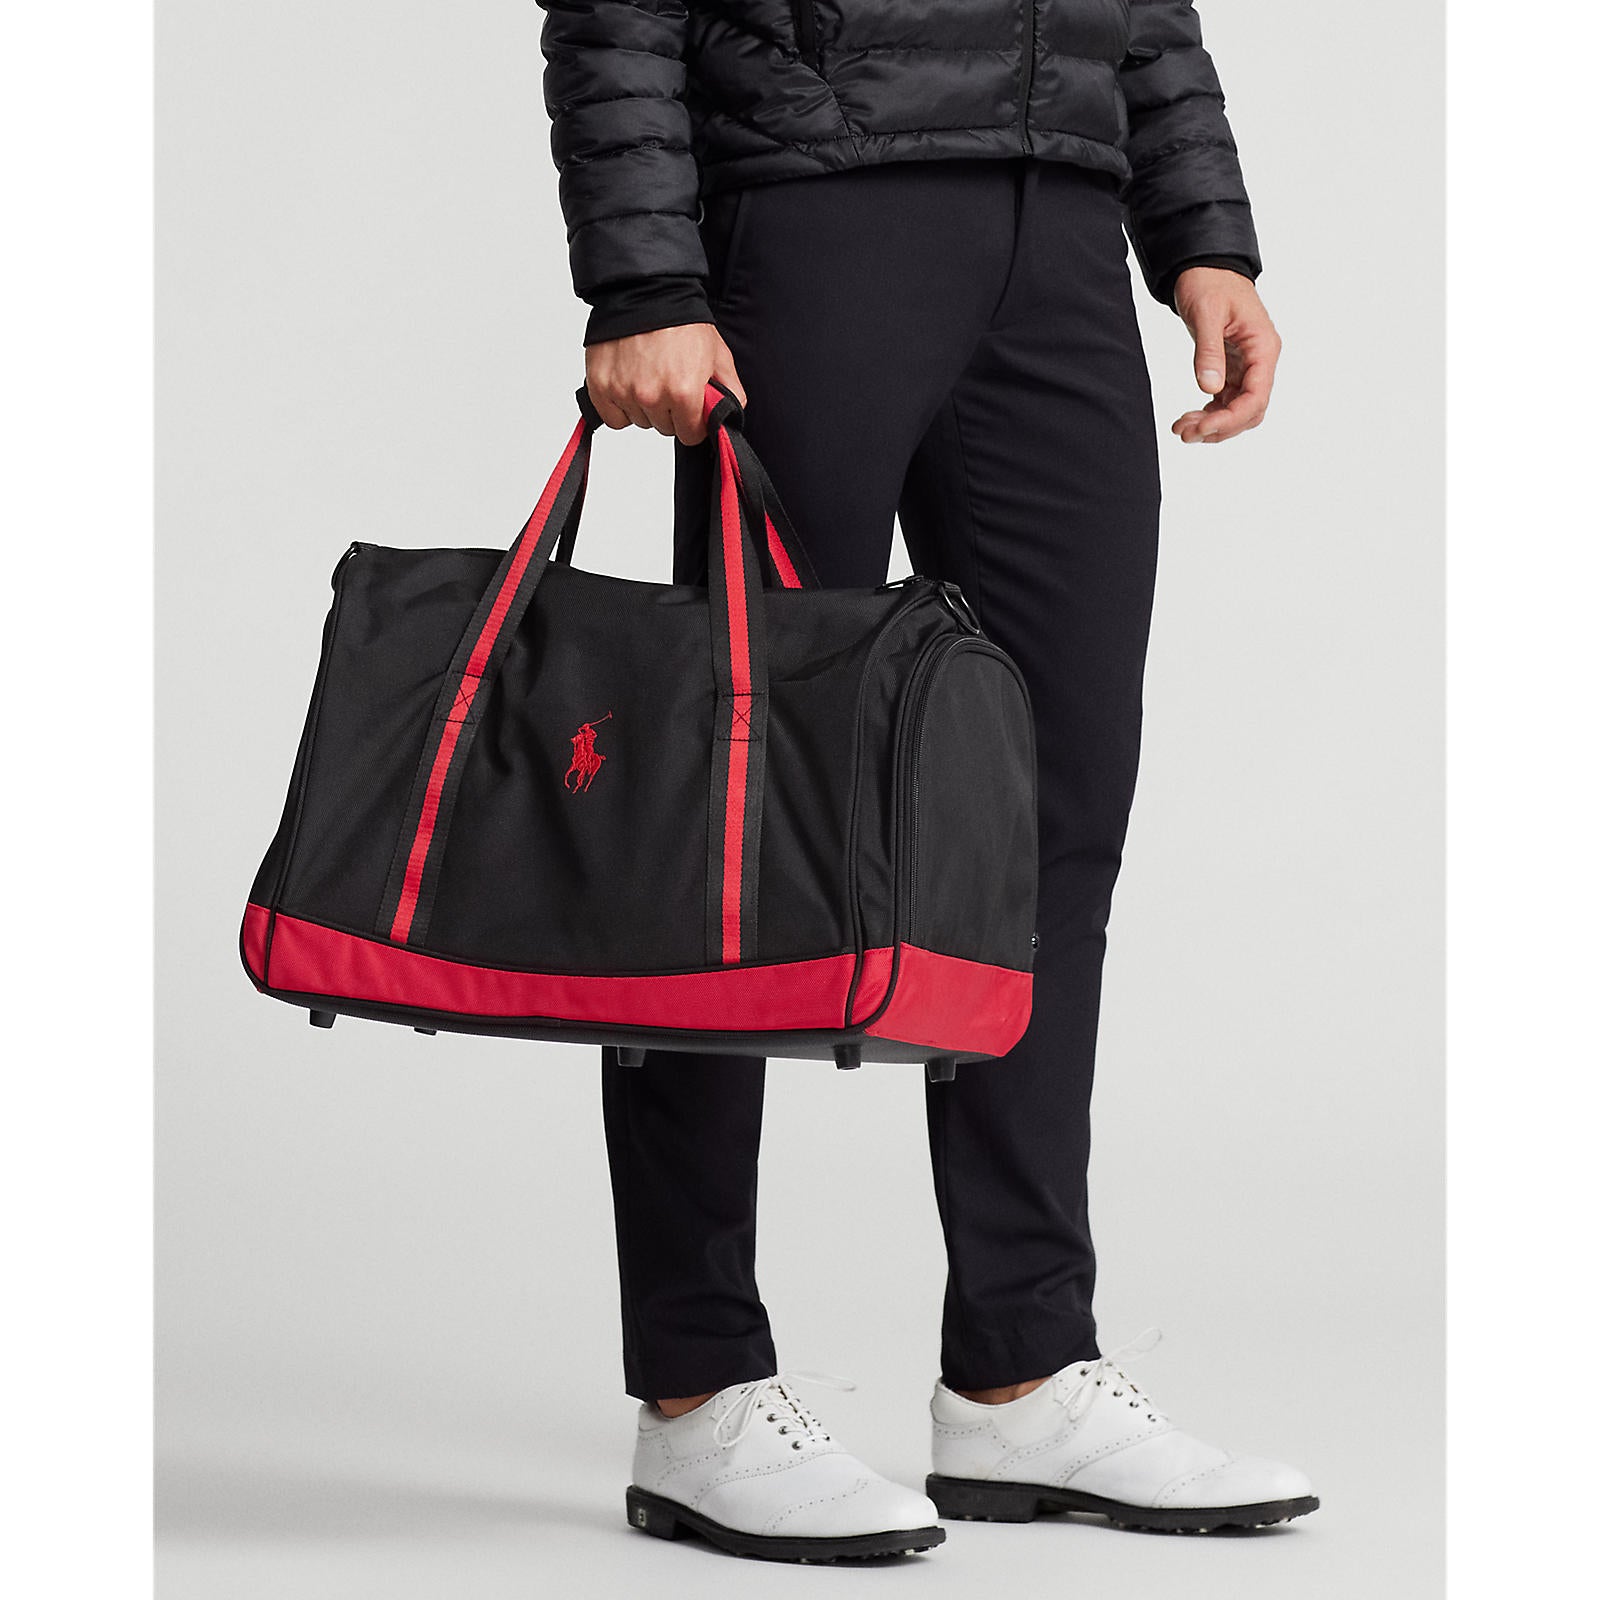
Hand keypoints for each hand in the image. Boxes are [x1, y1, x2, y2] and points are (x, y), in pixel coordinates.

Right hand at [584, 323, 746, 445]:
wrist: (645, 291)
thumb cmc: (681, 319)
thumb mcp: (718, 353)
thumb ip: (729, 390)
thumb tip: (729, 416)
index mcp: (684, 392)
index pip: (690, 435)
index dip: (693, 423)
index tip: (691, 409)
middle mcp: (652, 396)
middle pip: (664, 428)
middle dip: (670, 412)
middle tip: (668, 382)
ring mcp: (624, 392)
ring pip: (640, 421)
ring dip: (645, 407)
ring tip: (648, 376)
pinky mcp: (601, 386)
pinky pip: (614, 418)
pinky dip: (620, 407)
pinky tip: (628, 385)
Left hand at [1170, 268, 1280, 443]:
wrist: (1205, 266)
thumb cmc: (1210, 282)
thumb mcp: (1207, 313)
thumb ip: (1209, 351)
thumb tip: (1210, 388)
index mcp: (1263, 346)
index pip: (1257, 396)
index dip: (1231, 418)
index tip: (1202, 428)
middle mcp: (1260, 360)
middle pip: (1250, 410)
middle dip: (1220, 426)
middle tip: (1185, 433)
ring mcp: (1247, 366)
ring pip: (1237, 409)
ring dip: (1212, 424)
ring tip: (1181, 428)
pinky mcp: (1232, 369)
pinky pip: (1226, 401)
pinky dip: (1209, 414)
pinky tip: (1188, 418)